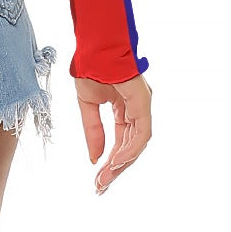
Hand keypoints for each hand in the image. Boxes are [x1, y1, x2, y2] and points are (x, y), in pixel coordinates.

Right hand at [74, 72, 151, 194]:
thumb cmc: (91, 67)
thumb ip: (93, 130)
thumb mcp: (87, 104)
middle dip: (115, 168)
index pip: (120, 140)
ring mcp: (141, 106)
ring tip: (106, 177)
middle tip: (101, 186)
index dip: (110, 161)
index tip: (98, 179)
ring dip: (121, 162)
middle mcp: (135, 110)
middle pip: (129, 146)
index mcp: (123, 108)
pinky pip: (140, 132)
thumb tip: (95, 157)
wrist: (93, 46)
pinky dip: (130, 148)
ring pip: (136, 143)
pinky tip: (116, 160)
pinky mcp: (143, 102)